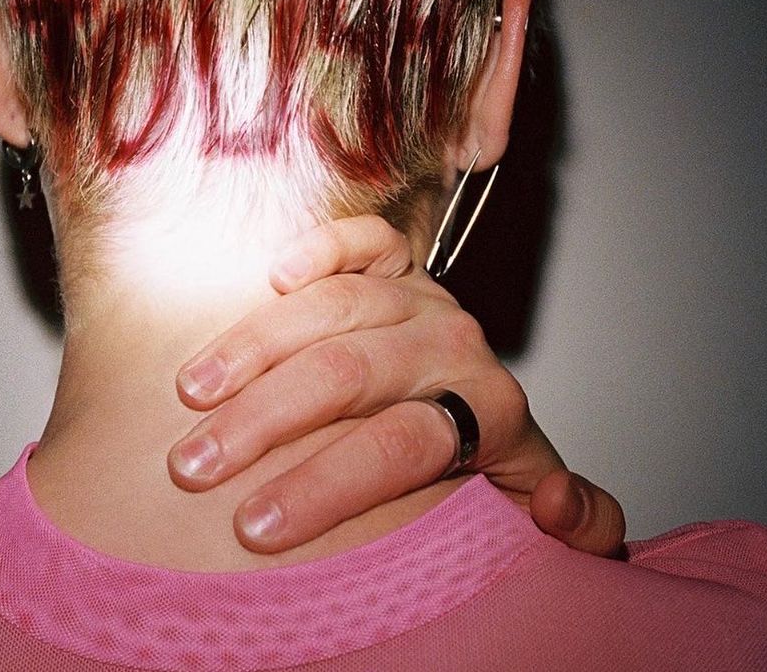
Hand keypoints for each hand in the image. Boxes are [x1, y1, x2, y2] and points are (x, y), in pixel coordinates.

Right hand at [168, 215, 624, 557]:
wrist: (474, 394)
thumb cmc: (481, 461)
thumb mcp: (527, 502)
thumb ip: (573, 519)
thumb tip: (556, 505)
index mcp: (492, 410)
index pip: (400, 444)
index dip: (325, 485)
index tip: (253, 526)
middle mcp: (454, 344)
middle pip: (350, 373)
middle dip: (263, 421)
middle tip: (193, 465)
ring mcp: (423, 296)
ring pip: (336, 307)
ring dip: (255, 347)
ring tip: (193, 391)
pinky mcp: (397, 262)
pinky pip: (365, 240)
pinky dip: (322, 248)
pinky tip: (274, 275)